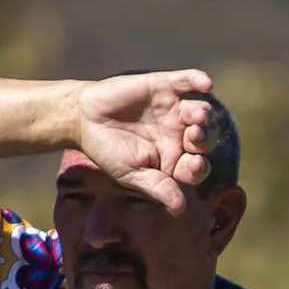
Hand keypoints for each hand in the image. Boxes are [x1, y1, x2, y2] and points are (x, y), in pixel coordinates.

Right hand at [72, 69, 218, 212]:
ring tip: (198, 115)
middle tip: (194, 136)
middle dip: (204, 139)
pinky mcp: (164, 87)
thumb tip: (180, 208)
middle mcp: (180, 135)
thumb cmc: (108, 151)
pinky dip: (197, 80)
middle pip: (204, 138)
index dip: (199, 167)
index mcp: (175, 159)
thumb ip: (156, 187)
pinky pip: (187, 81)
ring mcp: (175, 110)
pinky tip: (205, 83)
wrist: (83, 120)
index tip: (194, 164)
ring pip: (199, 111)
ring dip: (202, 114)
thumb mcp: (130, 174)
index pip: (196, 166)